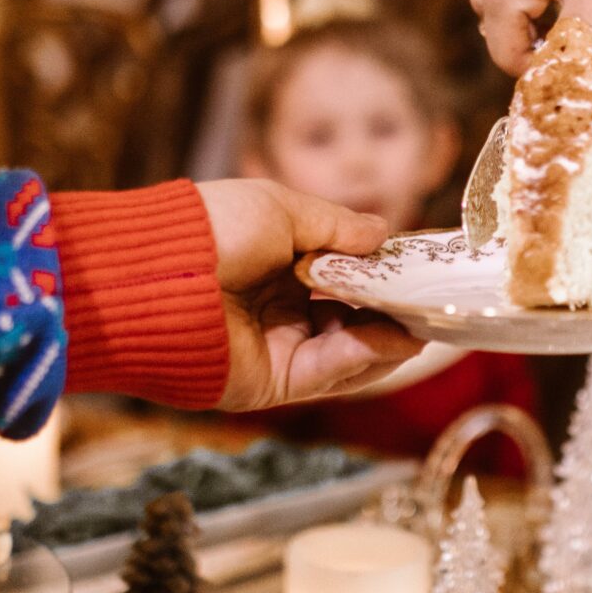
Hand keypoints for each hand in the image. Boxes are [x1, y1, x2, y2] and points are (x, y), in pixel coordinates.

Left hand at [197, 179, 420, 409]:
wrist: (158, 276)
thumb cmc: (213, 229)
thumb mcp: (282, 210)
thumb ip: (336, 227)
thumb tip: (384, 233)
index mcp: (275, 262)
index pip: (339, 273)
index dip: (378, 272)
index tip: (419, 267)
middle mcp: (277, 307)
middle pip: (349, 316)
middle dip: (391, 309)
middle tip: (432, 301)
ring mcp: (276, 347)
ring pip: (346, 351)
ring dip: (387, 337)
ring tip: (422, 323)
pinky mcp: (272, 382)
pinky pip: (327, 371)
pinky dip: (364, 356)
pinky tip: (395, 339)